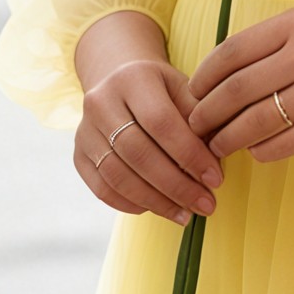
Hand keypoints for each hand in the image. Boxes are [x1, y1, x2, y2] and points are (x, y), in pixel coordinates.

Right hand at [74, 57, 224, 222]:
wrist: (120, 80)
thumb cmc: (162, 89)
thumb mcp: (184, 89)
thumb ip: (200, 121)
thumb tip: (213, 166)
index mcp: (133, 79)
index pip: (161, 122)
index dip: (190, 155)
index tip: (215, 179)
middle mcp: (101, 102)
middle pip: (138, 153)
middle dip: (176, 185)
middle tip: (205, 205)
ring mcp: (85, 130)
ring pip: (118, 175)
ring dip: (156, 201)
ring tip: (185, 214)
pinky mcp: (78, 155)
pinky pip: (102, 189)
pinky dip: (131, 204)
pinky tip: (157, 208)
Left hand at [185, 6, 293, 162]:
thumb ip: (276, 41)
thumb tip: (226, 71)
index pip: (231, 52)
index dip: (203, 78)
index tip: (192, 93)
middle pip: (234, 90)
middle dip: (206, 114)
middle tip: (194, 127)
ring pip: (254, 122)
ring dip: (227, 139)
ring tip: (217, 147)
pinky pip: (285, 143)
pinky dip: (262, 151)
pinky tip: (257, 152)